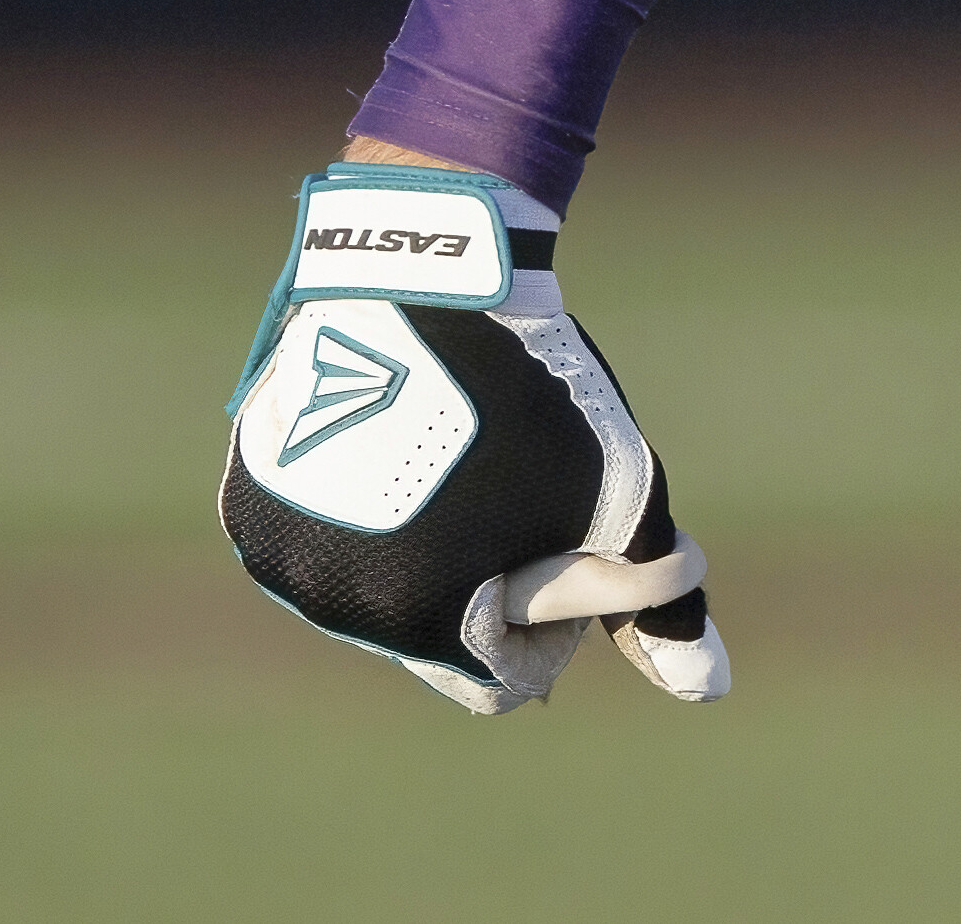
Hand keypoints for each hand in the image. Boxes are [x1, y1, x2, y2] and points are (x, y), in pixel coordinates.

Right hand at [221, 162, 730, 714]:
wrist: (430, 269)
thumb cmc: (537, 390)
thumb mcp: (620, 495)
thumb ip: (658, 603)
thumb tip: (711, 691)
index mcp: (413, 618)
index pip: (506, 675)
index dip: (560, 604)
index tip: (566, 519)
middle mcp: (326, 599)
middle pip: (440, 634)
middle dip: (491, 576)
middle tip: (513, 478)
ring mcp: (277, 548)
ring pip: (381, 586)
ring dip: (428, 542)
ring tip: (455, 451)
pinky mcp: (249, 497)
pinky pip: (327, 534)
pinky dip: (368, 505)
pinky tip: (398, 435)